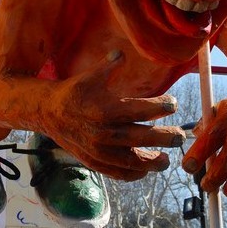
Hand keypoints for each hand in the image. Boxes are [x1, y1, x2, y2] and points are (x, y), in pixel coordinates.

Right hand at [42, 50, 185, 180]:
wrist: (47, 112)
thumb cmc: (72, 92)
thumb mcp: (89, 76)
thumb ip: (108, 65)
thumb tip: (122, 53)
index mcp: (106, 109)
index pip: (141, 109)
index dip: (161, 106)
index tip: (173, 103)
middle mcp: (104, 132)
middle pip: (142, 137)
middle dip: (165, 137)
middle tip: (179, 135)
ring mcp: (98, 150)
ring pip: (132, 161)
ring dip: (152, 162)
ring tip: (166, 160)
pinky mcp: (93, 161)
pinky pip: (117, 172)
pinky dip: (132, 174)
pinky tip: (144, 170)